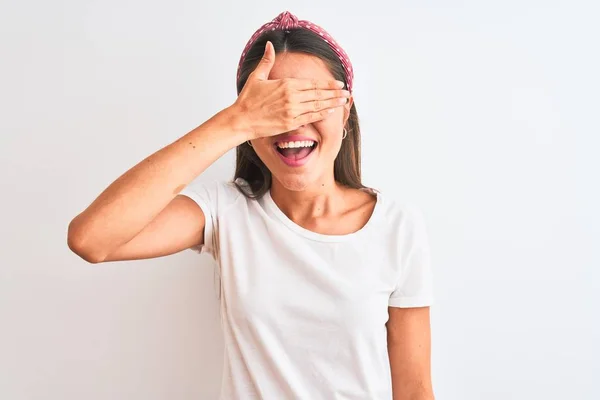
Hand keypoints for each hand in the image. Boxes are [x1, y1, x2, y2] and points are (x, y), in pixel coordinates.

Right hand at [232, 41, 350, 139]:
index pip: (313, 83)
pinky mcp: (290, 123)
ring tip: (343, 102)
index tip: (339, 83)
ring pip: (317, 106)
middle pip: (319, 94)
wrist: (241, 120)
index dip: (328, 83)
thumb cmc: (248, 99)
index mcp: (286, 84)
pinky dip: (321, 114)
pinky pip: (310, 117)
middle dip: (335, 93)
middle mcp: (292, 97)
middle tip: (347, 93)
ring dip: (332, 103)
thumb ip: (267, 61)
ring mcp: (292, 111)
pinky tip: (330, 112)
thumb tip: (269, 45)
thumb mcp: (257, 77)